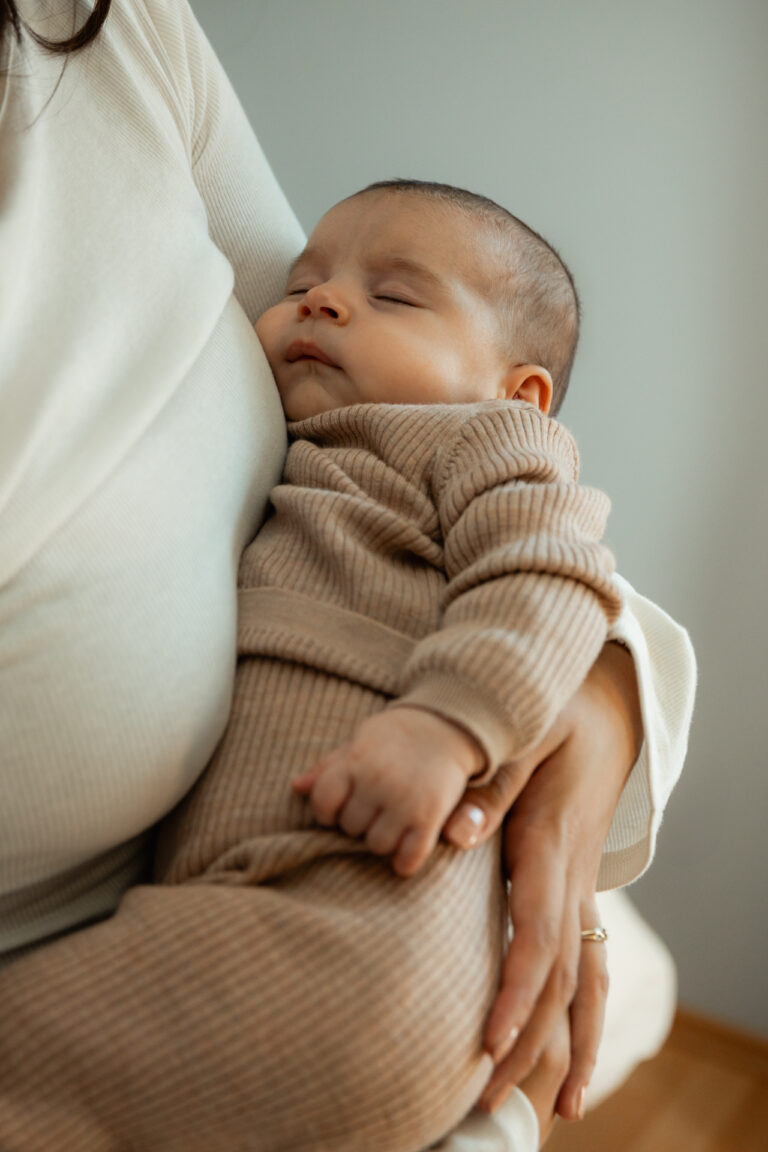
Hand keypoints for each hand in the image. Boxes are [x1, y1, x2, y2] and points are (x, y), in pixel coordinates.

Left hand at [293, 707, 484, 875]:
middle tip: (376, 808)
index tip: (341, 808)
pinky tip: (406, 849)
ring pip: (376, 844)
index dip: (328, 811)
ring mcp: (404, 799)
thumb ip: (329, 767)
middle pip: (350, 826)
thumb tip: (296, 787)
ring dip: (383, 840)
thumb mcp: (359, 742)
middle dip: (359, 822)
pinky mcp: (429, 816)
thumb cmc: (395, 738)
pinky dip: (405, 861)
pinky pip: (408, 856)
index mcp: (357, 760)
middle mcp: (378, 780)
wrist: (447, 726)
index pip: (322, 801)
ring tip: (393, 822)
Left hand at [442, 642, 641, 1118]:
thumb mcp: (523, 733)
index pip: (538, 933)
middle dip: (533, 1042)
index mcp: (550, 845)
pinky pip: (592, 961)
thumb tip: (454, 835)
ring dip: (573, 1045)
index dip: (517, 991)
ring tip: (564, 1111)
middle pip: (562, 976)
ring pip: (589, 979)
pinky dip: (588, 1013)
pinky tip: (579, 1055)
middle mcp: (573, 877)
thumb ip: (489, 783)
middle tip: (492, 1100)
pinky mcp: (581, 889)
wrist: (605, 712)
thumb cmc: (553, 719)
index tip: (491, 1042)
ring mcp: (583, 887)